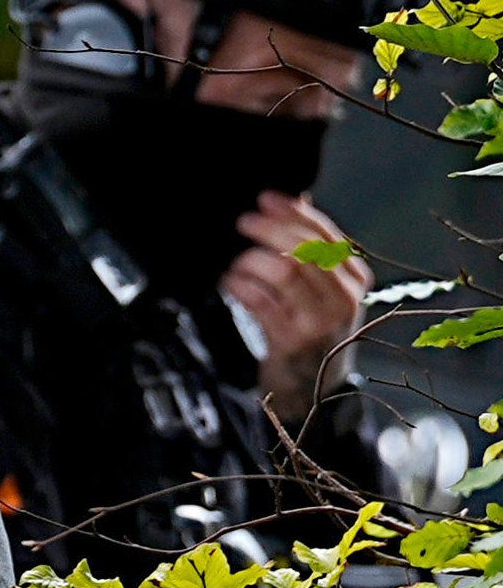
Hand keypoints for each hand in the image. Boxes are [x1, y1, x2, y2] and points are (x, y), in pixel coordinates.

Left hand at [222, 192, 368, 423]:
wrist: (315, 388)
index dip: (294, 213)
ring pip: (283, 272)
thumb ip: (311, 251)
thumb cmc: (312, 330)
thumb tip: (290, 203)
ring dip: (252, 261)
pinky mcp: (292, 341)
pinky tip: (230, 283)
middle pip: (304, 250)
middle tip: (243, 223)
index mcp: (356, 279)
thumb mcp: (323, 291)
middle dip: (269, 230)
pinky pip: (261, 302)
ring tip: (237, 264)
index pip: (326, 235)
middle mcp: (344, 299)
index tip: (266, 199)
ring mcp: (320, 321)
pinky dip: (240, 286)